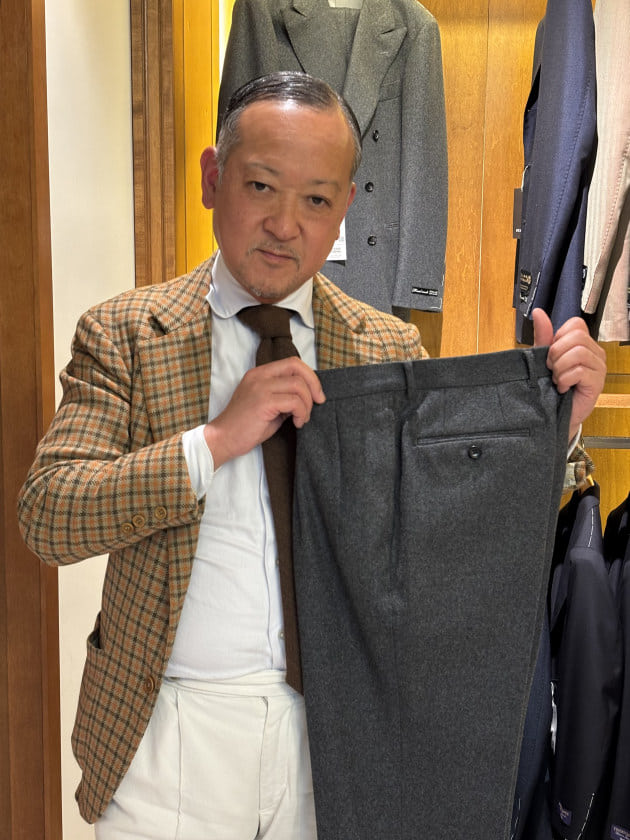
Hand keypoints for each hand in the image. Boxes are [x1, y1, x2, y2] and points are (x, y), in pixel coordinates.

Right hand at [203, 357, 325, 467]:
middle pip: (297, 367)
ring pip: (298, 385)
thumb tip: (308, 396)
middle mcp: (259, 376)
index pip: (292, 362)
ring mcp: (260, 387)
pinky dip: (302, 413)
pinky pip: (294, 401)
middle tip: (318, 403)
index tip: (316, 394)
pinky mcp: (263, 402)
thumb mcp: (268, 405)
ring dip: (307, 404)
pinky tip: (297, 423)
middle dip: (314, 385)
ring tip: (302, 419)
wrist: (222, 439)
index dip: (310, 376)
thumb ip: (285, 396)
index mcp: (259, 374)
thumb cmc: (245, 427)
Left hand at [532, 308, 606, 441]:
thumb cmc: (550, 386)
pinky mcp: (597, 383)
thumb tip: (538, 312)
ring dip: (560, 367)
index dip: (557, 338)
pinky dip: (564, 379)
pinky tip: (562, 388)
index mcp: (583, 344)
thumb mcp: (543, 358)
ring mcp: (598, 368)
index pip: (576, 324)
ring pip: (578, 352)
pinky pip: (579, 371)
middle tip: (551, 369)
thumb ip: (543, 336)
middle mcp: (595, 353)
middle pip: (577, 336)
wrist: (552, 414)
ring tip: (557, 379)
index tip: (550, 355)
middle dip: (556, 353)